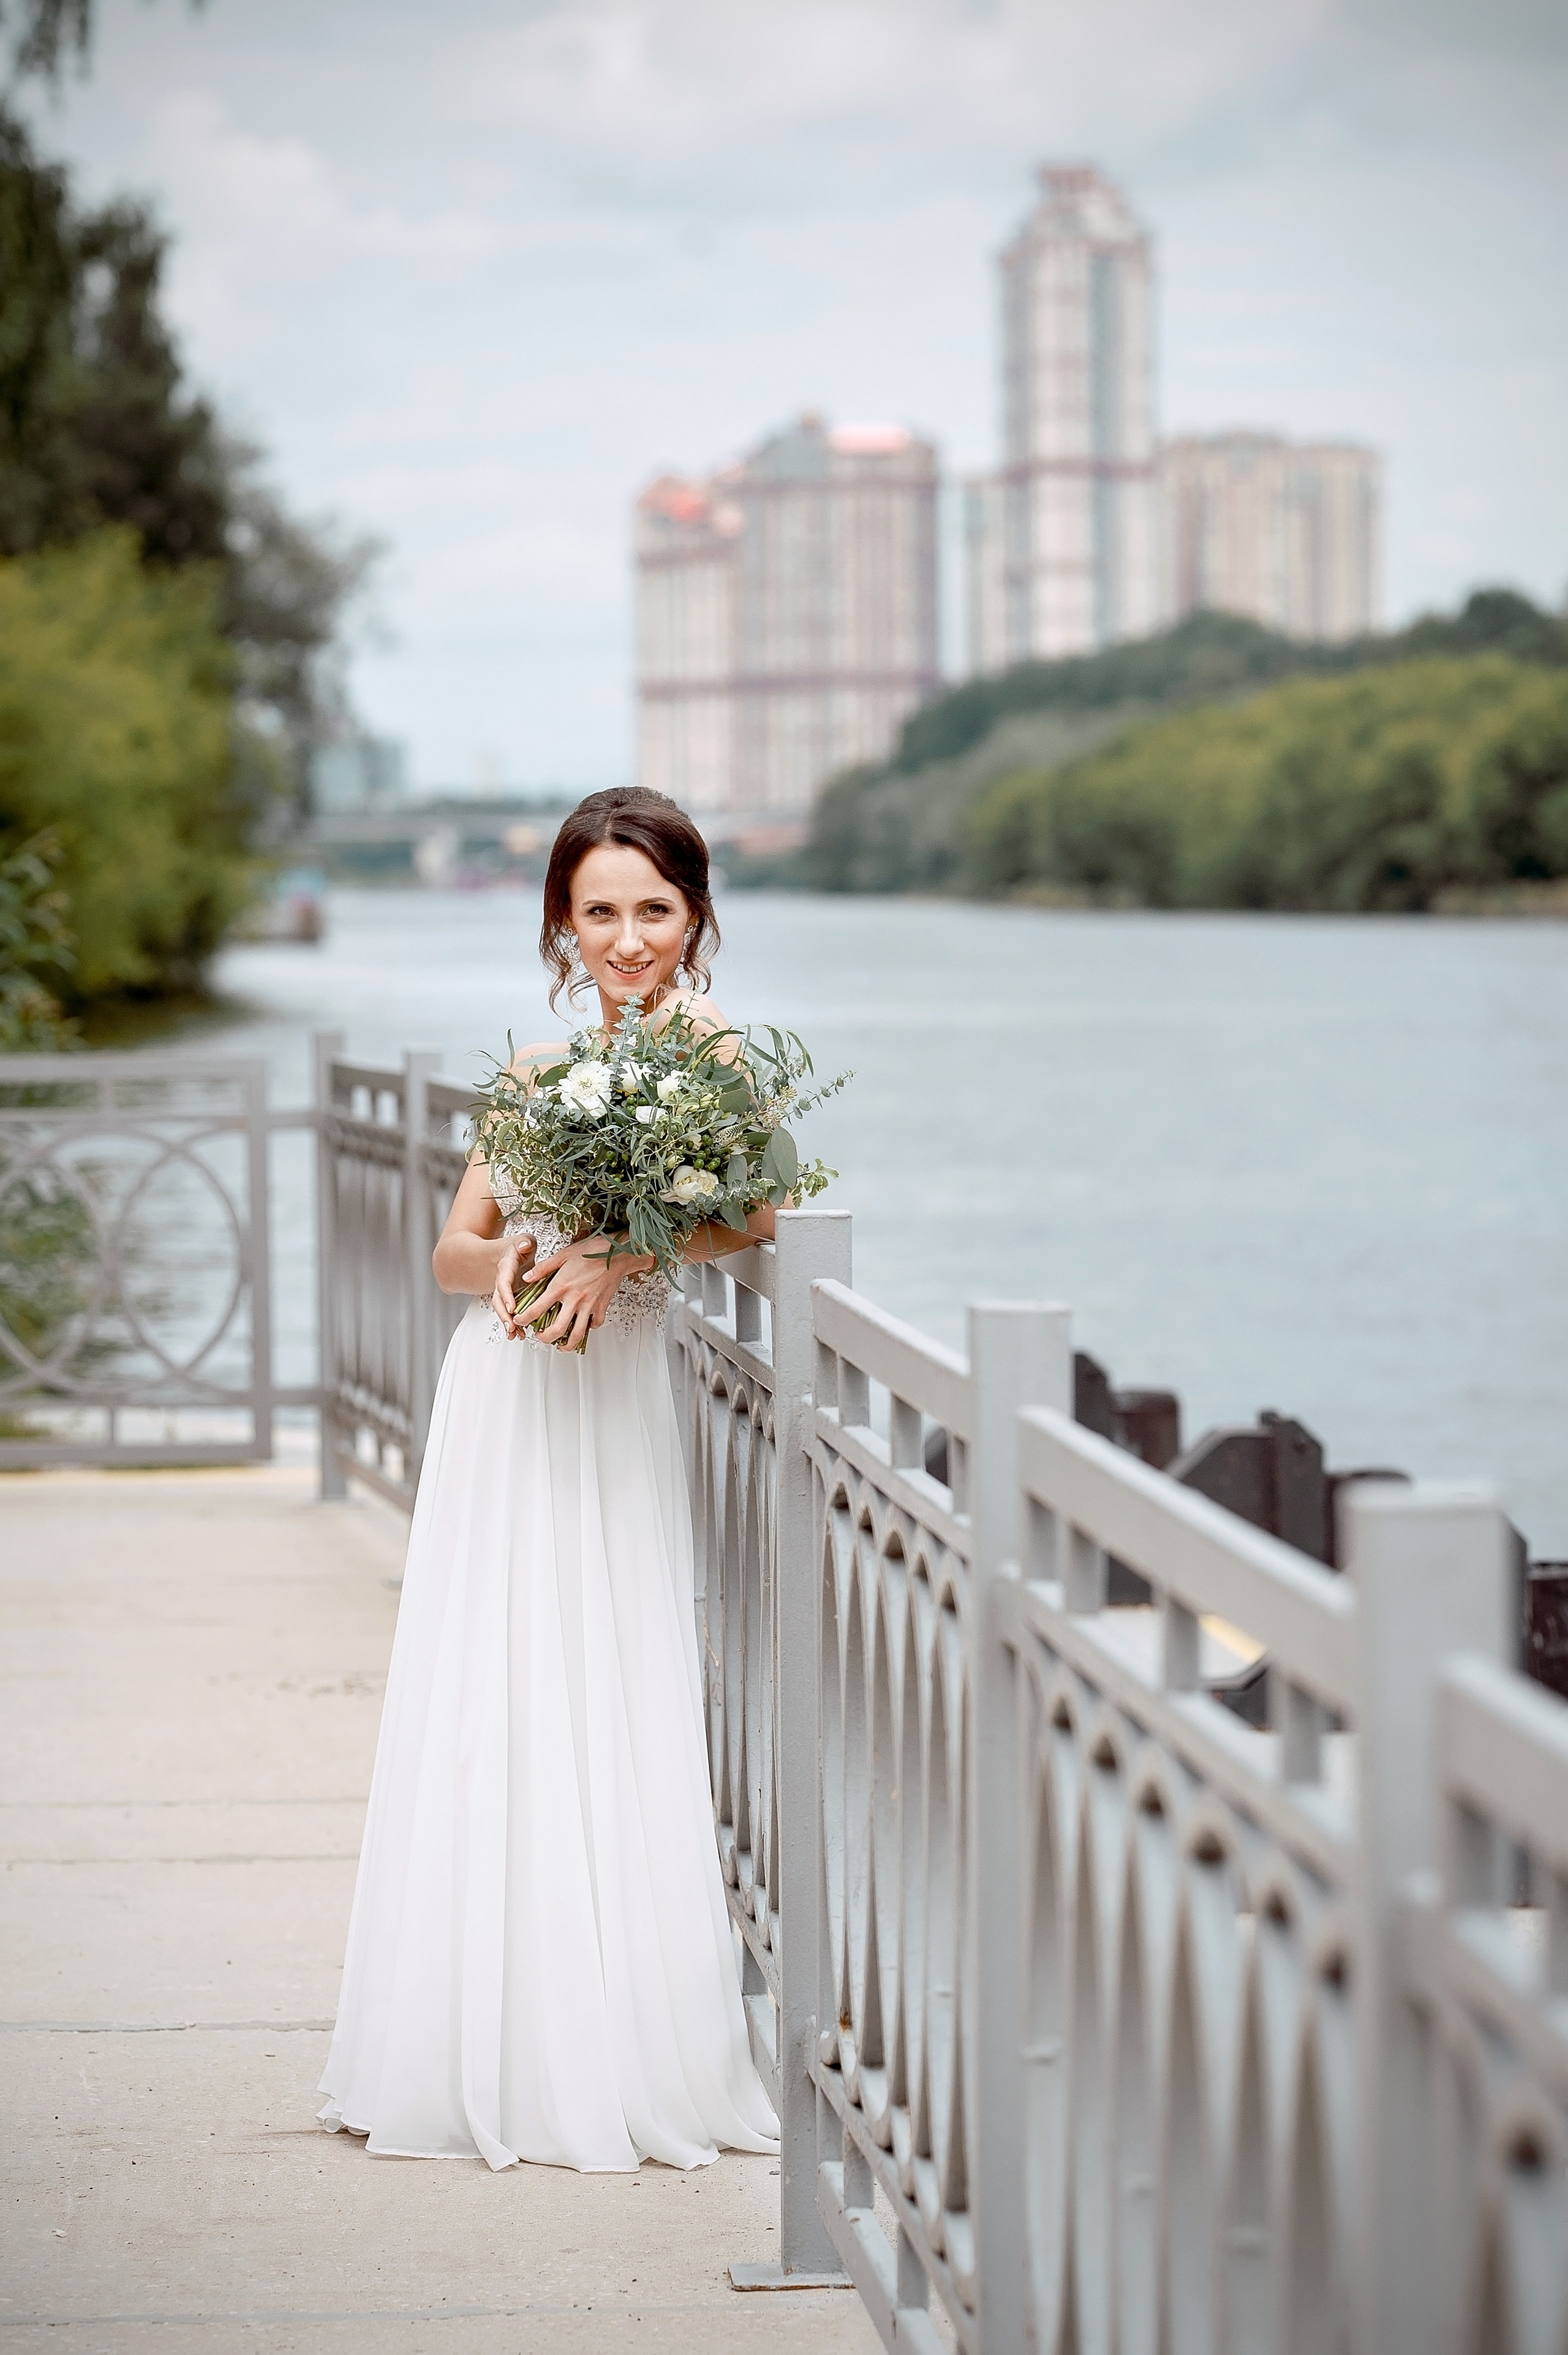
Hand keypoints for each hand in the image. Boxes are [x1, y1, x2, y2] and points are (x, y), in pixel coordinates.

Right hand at [490, 1233, 537, 1336]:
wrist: (504, 1253)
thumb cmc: (517, 1247)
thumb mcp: (523, 1239)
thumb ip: (524, 1241)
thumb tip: (525, 1245)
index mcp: (506, 1267)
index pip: (503, 1282)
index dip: (507, 1295)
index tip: (512, 1308)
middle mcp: (502, 1281)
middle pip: (498, 1300)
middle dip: (504, 1315)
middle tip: (512, 1328)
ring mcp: (504, 1291)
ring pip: (501, 1309)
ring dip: (507, 1323)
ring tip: (516, 1335)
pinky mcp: (509, 1298)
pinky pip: (507, 1312)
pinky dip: (512, 1323)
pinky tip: (518, 1334)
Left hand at [517, 1234, 649, 1352]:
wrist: (618, 1253)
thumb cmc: (592, 1251)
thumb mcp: (563, 1255)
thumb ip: (543, 1268)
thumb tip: (527, 1277)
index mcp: (561, 1286)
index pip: (537, 1309)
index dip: (524, 1318)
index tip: (520, 1320)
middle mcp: (575, 1299)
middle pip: (556, 1330)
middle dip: (544, 1338)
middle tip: (540, 1336)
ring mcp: (589, 1305)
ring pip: (576, 1334)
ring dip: (566, 1344)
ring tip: (560, 1345)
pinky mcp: (602, 1307)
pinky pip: (595, 1325)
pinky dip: (588, 1329)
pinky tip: (583, 1326)